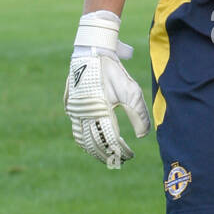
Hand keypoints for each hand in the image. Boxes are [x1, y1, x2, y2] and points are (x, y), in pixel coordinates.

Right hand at [64, 10, 150, 166]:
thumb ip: (139, 115)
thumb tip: (143, 136)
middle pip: (95, 145)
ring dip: (95, 150)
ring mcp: (74, 111)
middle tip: (119, 161)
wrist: (92, 52)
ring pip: (83, 139)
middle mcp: (84, 114)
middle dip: (107, 155)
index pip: (111, 141)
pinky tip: (93, 143)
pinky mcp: (70, 106)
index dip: (121, 151)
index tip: (130, 156)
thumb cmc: (114, 71)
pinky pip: (76, 129)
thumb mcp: (131, 91)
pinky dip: (85, 140)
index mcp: (100, 111)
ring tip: (107, 156)